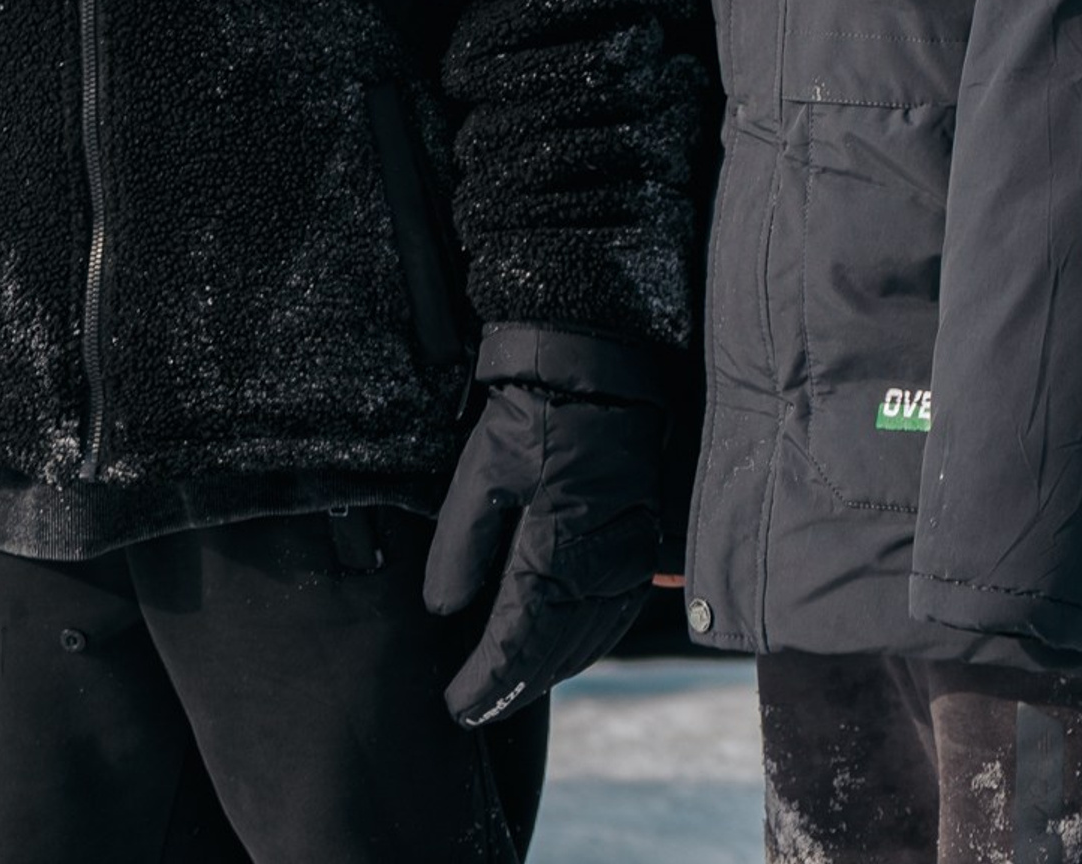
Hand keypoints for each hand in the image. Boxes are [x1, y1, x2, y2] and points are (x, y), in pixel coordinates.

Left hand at [423, 376, 664, 726]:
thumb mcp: (482, 472)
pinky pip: (613, 618)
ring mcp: (625, 565)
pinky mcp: (639, 551)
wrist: (605, 374)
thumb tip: (443, 608)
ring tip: (509, 684)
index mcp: (554, 557)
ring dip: (548, 672)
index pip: (516, 646)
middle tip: (475, 706)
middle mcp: (598, 574)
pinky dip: (582, 645)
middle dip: (512, 688)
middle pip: (554, 656)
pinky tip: (560, 648)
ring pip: (586, 644)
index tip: (457, 706)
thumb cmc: (538, 416)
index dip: (486, 683)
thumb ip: (460, 546)